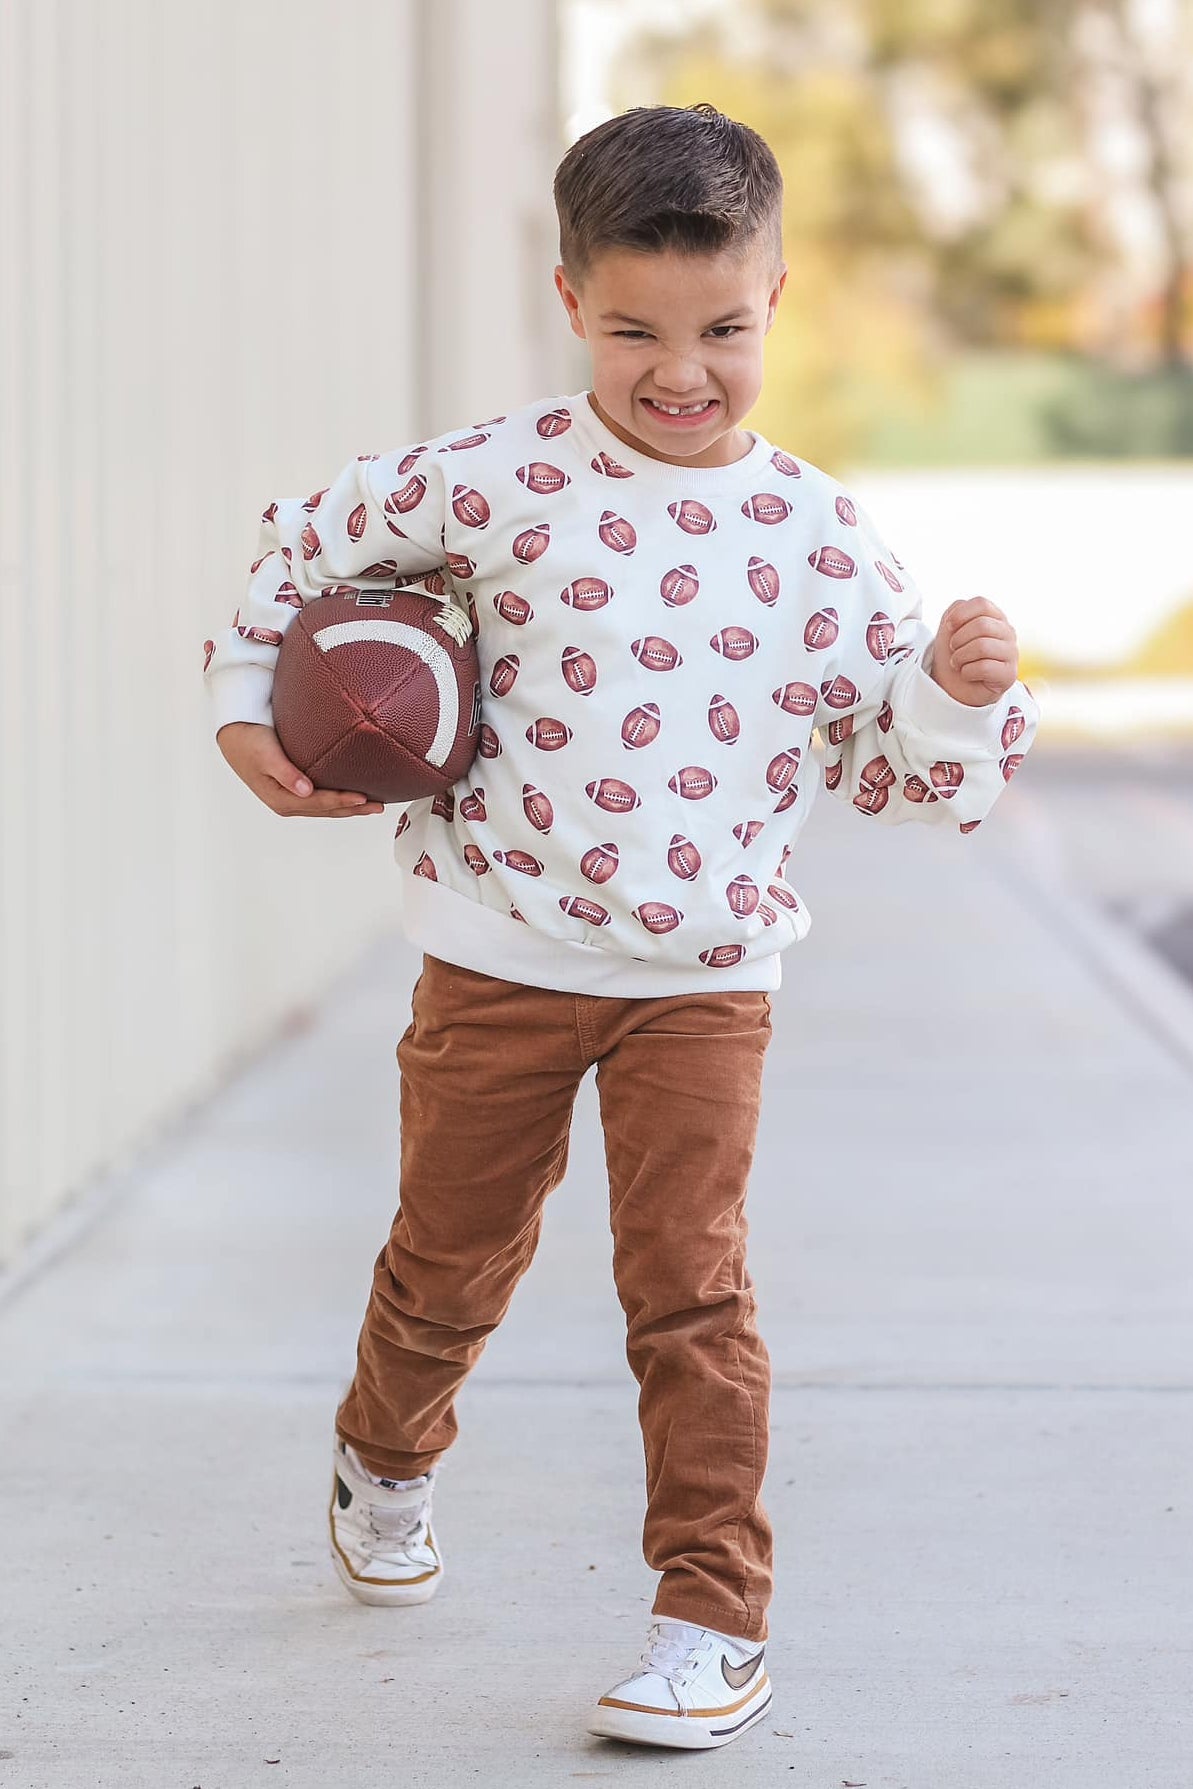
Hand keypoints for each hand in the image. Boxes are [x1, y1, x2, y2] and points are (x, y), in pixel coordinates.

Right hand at [216, 722, 384, 816]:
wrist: (234, 736)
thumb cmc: (249, 742)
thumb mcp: (266, 755)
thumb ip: (286, 773)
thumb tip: (305, 791)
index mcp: (281, 799)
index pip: (318, 803)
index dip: (341, 801)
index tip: (362, 797)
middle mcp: (288, 803)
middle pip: (326, 810)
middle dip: (353, 809)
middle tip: (378, 806)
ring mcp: (291, 798)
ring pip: (326, 808)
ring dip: (349, 807)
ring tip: (372, 805)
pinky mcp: (294, 790)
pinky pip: (321, 800)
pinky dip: (338, 800)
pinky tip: (351, 797)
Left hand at [929, 597, 1019, 706]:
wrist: (953, 685)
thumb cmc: (955, 654)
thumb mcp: (950, 627)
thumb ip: (956, 610)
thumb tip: (960, 611)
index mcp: (995, 617)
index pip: (981, 603)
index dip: (960, 615)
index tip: (948, 627)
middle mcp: (1007, 632)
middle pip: (982, 625)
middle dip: (958, 639)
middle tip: (954, 650)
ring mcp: (1011, 653)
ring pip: (982, 646)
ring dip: (960, 657)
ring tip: (958, 663)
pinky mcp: (1009, 674)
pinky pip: (984, 667)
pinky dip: (967, 672)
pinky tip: (967, 674)